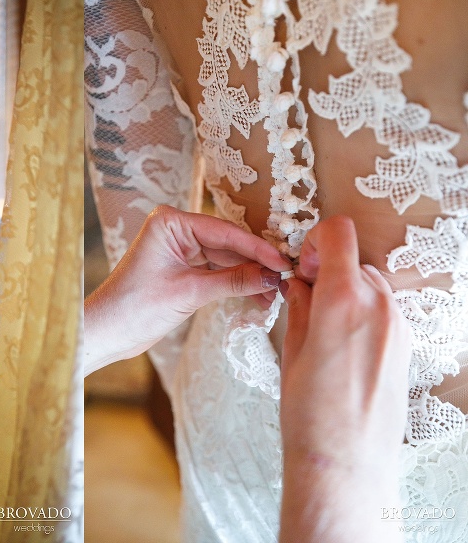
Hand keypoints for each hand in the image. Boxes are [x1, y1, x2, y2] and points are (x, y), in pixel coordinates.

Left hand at [84, 205, 291, 375]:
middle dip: (256, 263)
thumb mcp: (189, 293)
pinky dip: (235, 283)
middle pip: (228, 244)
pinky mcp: (182, 268)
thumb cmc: (134, 307)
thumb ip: (233, 281)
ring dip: (249, 276)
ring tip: (276, 293)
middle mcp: (175, 230)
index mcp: (170, 223)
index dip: (257, 248)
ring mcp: (179, 249)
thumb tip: (272, 276)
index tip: (284, 261)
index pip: (224, 232)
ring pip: (225, 259)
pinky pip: (216, 271)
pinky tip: (258, 294)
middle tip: (287, 278)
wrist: (107, 333)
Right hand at [279, 216, 411, 542]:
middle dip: (328, 271)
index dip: (316, 240)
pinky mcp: (406, 346)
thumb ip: (299, 307)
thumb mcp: (291, 351)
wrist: (345, 463)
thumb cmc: (310, 414)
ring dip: (346, 292)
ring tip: (323, 329)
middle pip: (354, 261)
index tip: (303, 264)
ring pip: (370, 285)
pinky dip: (362, 313)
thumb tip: (300, 285)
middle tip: (305, 300)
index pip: (339, 234)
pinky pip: (383, 311)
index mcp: (342, 300)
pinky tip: (343, 348)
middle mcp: (377, 306)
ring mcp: (397, 326)